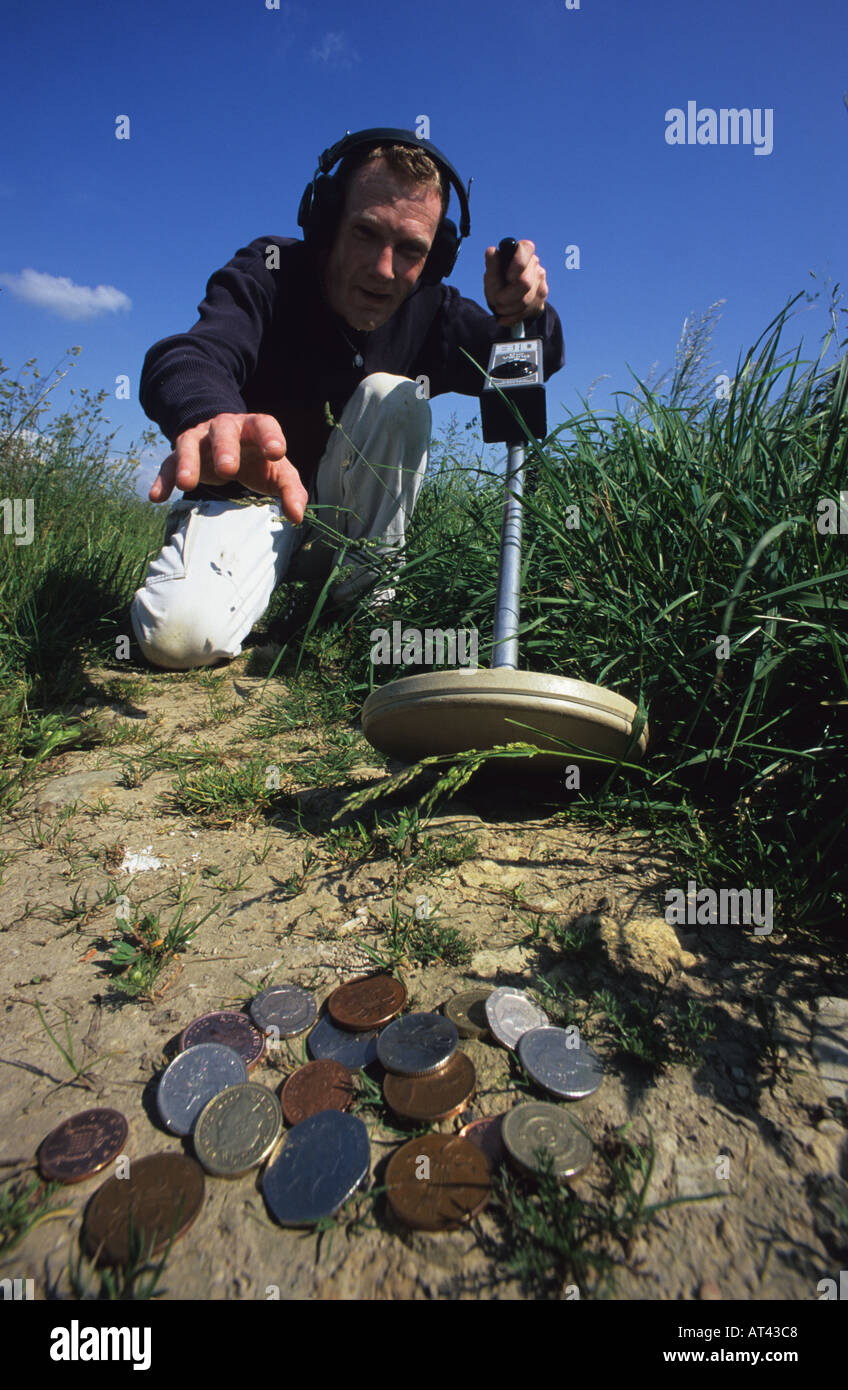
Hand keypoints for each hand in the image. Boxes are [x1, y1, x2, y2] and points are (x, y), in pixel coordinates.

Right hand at [149, 412, 307, 523]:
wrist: (227, 445)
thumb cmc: (257, 459)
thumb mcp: (278, 472)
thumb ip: (291, 490)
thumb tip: (297, 517)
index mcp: (253, 428)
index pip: (263, 424)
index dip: (269, 436)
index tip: (277, 452)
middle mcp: (225, 427)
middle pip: (223, 431)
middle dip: (224, 449)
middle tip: (227, 470)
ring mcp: (199, 439)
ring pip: (189, 443)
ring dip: (187, 462)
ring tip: (187, 484)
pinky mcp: (179, 454)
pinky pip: (167, 464)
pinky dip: (162, 479)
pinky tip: (156, 497)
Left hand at [483, 239, 548, 326]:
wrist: (508, 300)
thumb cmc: (499, 283)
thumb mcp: (492, 276)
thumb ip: (492, 266)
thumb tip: (491, 251)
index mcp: (523, 250)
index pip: (526, 249)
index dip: (517, 264)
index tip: (508, 277)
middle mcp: (534, 263)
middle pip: (525, 282)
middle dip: (507, 296)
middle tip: (497, 301)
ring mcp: (541, 280)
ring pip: (525, 300)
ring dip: (508, 308)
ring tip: (499, 308)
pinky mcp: (542, 296)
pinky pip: (527, 311)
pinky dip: (512, 317)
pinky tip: (505, 316)